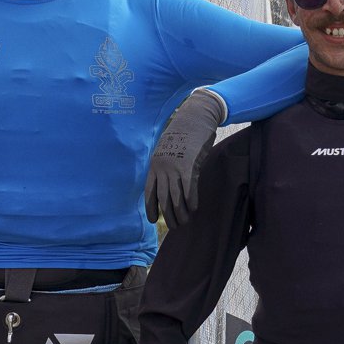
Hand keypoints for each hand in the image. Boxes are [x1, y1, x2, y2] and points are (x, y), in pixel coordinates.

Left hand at [145, 89, 224, 229]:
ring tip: (185, 221)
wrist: (195, 118)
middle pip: (163, 199)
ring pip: (176, 198)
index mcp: (155, 165)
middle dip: (169, 216)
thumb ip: (166, 165)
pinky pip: (189, 190)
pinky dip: (191, 202)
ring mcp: (175, 168)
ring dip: (181, 213)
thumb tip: (168, 181)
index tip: (153, 220)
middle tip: (175, 226)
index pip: (149, 192)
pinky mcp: (190, 166)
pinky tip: (194, 208)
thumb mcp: (168, 149)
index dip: (151, 208)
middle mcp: (162, 168)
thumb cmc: (184, 134)